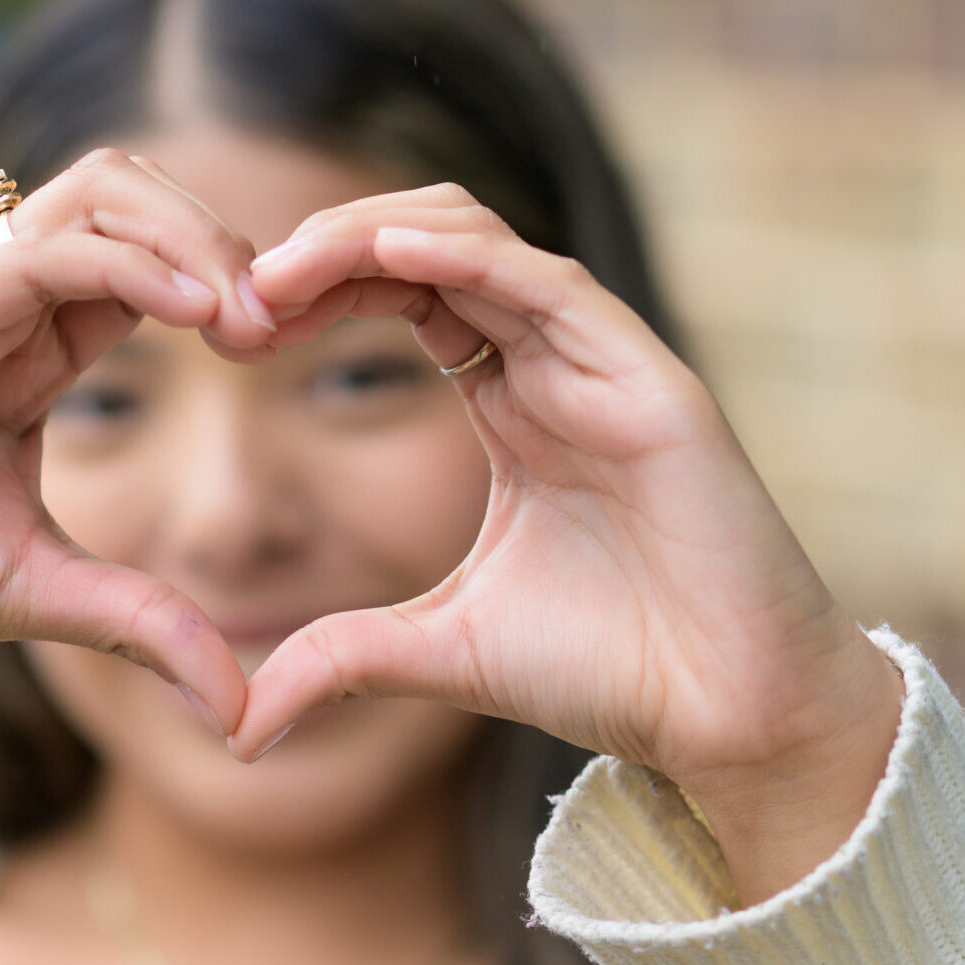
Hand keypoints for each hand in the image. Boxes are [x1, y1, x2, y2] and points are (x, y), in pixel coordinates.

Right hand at [0, 150, 277, 734]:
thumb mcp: (44, 597)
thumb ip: (145, 629)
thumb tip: (242, 712)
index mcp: (39, 352)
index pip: (158, 270)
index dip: (234, 292)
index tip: (290, 352)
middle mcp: (10, 307)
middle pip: (143, 205)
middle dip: (231, 246)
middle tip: (287, 324)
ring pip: (104, 194)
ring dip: (196, 238)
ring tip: (252, 318)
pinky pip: (49, 248)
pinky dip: (135, 260)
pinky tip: (198, 314)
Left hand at [233, 186, 902, 901]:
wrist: (727, 717)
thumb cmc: (609, 673)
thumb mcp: (440, 652)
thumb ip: (342, 660)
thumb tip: (239, 729)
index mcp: (512, 407)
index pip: (406, 298)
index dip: (320, 293)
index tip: (237, 327)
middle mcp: (555, 369)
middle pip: (433, 249)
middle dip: (332, 249)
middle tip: (243, 292)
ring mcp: (605, 368)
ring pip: (485, 244)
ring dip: (378, 236)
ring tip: (285, 266)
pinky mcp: (652, 386)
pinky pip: (551, 288)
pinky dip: (471, 257)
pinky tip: (390, 249)